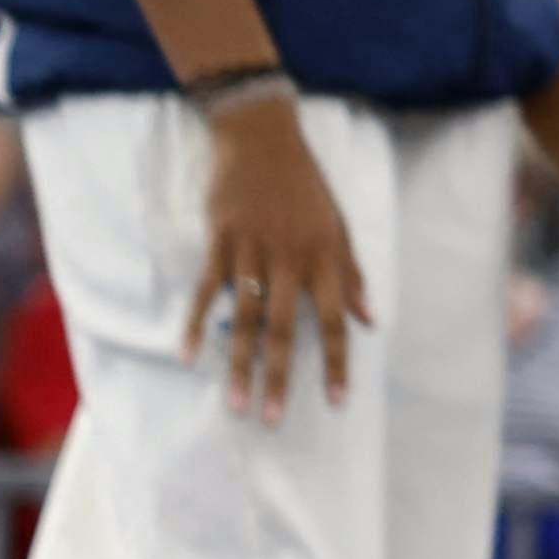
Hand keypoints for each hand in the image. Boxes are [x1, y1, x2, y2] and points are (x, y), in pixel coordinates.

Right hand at [186, 93, 367, 415]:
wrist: (263, 138)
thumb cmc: (306, 187)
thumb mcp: (340, 226)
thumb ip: (352, 274)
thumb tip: (371, 320)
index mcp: (325, 258)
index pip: (336, 320)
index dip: (337, 362)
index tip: (338, 402)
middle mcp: (291, 259)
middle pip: (285, 328)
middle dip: (280, 377)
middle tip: (272, 420)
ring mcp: (252, 250)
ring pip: (244, 317)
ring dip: (238, 363)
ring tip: (234, 402)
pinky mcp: (220, 240)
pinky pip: (206, 289)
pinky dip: (195, 322)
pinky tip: (187, 355)